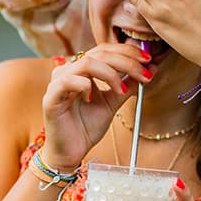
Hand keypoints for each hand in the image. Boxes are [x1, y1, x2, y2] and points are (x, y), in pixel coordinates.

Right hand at [39, 43, 151, 168]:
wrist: (71, 151)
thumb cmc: (87, 126)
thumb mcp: (114, 102)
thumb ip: (128, 85)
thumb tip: (150, 69)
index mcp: (82, 69)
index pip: (105, 50)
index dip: (128, 51)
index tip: (149, 60)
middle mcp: (69, 70)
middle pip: (99, 54)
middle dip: (126, 62)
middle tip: (144, 73)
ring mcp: (58, 82)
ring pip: (86, 63)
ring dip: (110, 74)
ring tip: (122, 90)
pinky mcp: (51, 97)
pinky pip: (68, 81)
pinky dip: (85, 86)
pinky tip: (92, 99)